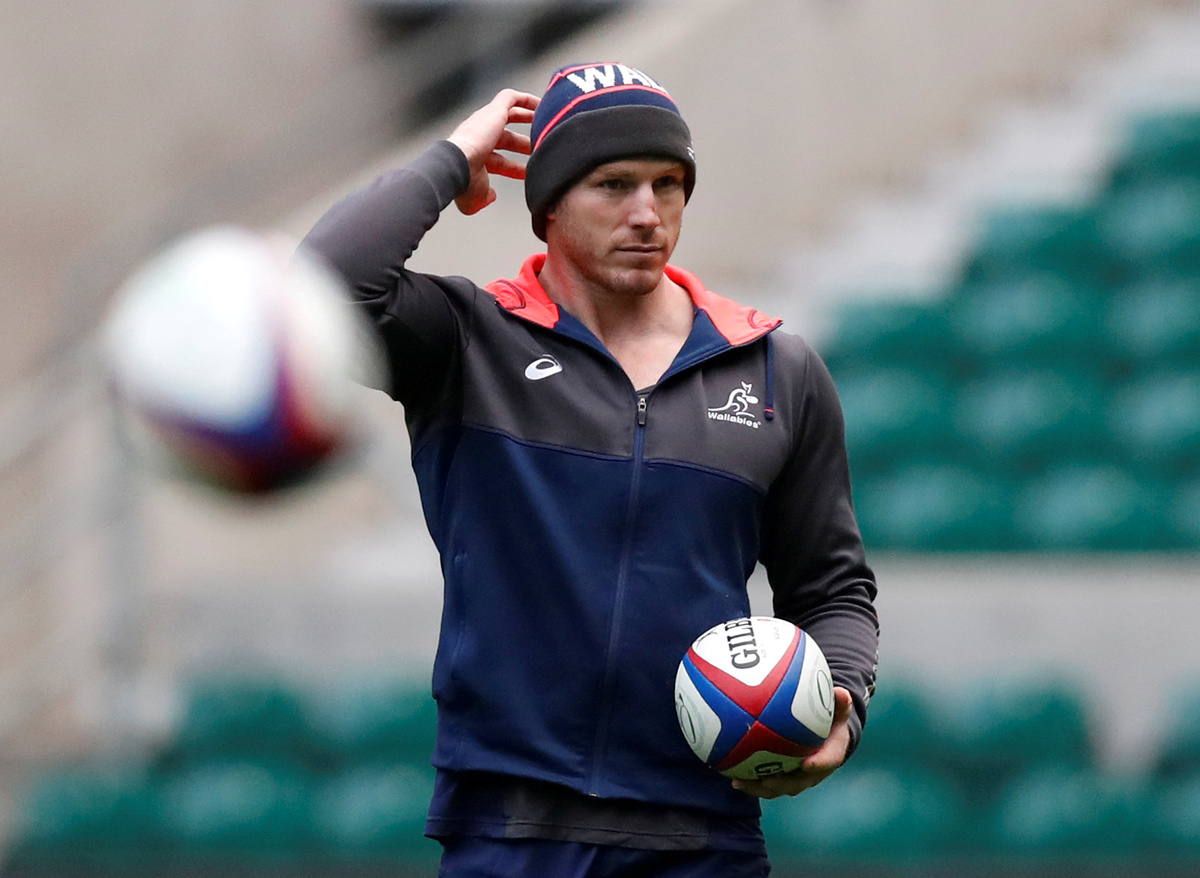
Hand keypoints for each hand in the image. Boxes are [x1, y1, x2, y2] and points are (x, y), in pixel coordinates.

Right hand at [445, 89, 539, 214]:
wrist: (456, 165)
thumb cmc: (464, 182)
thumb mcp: (476, 197)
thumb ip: (485, 197)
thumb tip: (491, 196)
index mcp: (475, 157)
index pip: (499, 161)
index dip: (514, 168)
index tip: (528, 174)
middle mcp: (479, 136)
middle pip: (506, 137)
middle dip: (524, 144)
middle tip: (541, 149)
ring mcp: (485, 122)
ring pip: (508, 113)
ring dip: (527, 117)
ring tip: (546, 121)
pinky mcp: (493, 111)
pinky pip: (510, 98)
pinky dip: (526, 100)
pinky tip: (542, 105)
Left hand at [731, 687, 853, 798]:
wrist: (827, 738)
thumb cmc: (832, 721)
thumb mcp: (839, 710)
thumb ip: (839, 703)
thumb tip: (840, 691)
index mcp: (830, 755)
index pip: (827, 762)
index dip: (818, 765)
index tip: (806, 763)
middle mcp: (813, 772)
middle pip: (798, 783)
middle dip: (781, 784)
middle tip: (766, 781)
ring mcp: (796, 778)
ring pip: (778, 788)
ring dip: (758, 788)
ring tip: (739, 783)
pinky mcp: (781, 777)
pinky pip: (765, 782)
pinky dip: (749, 781)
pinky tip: (731, 776)